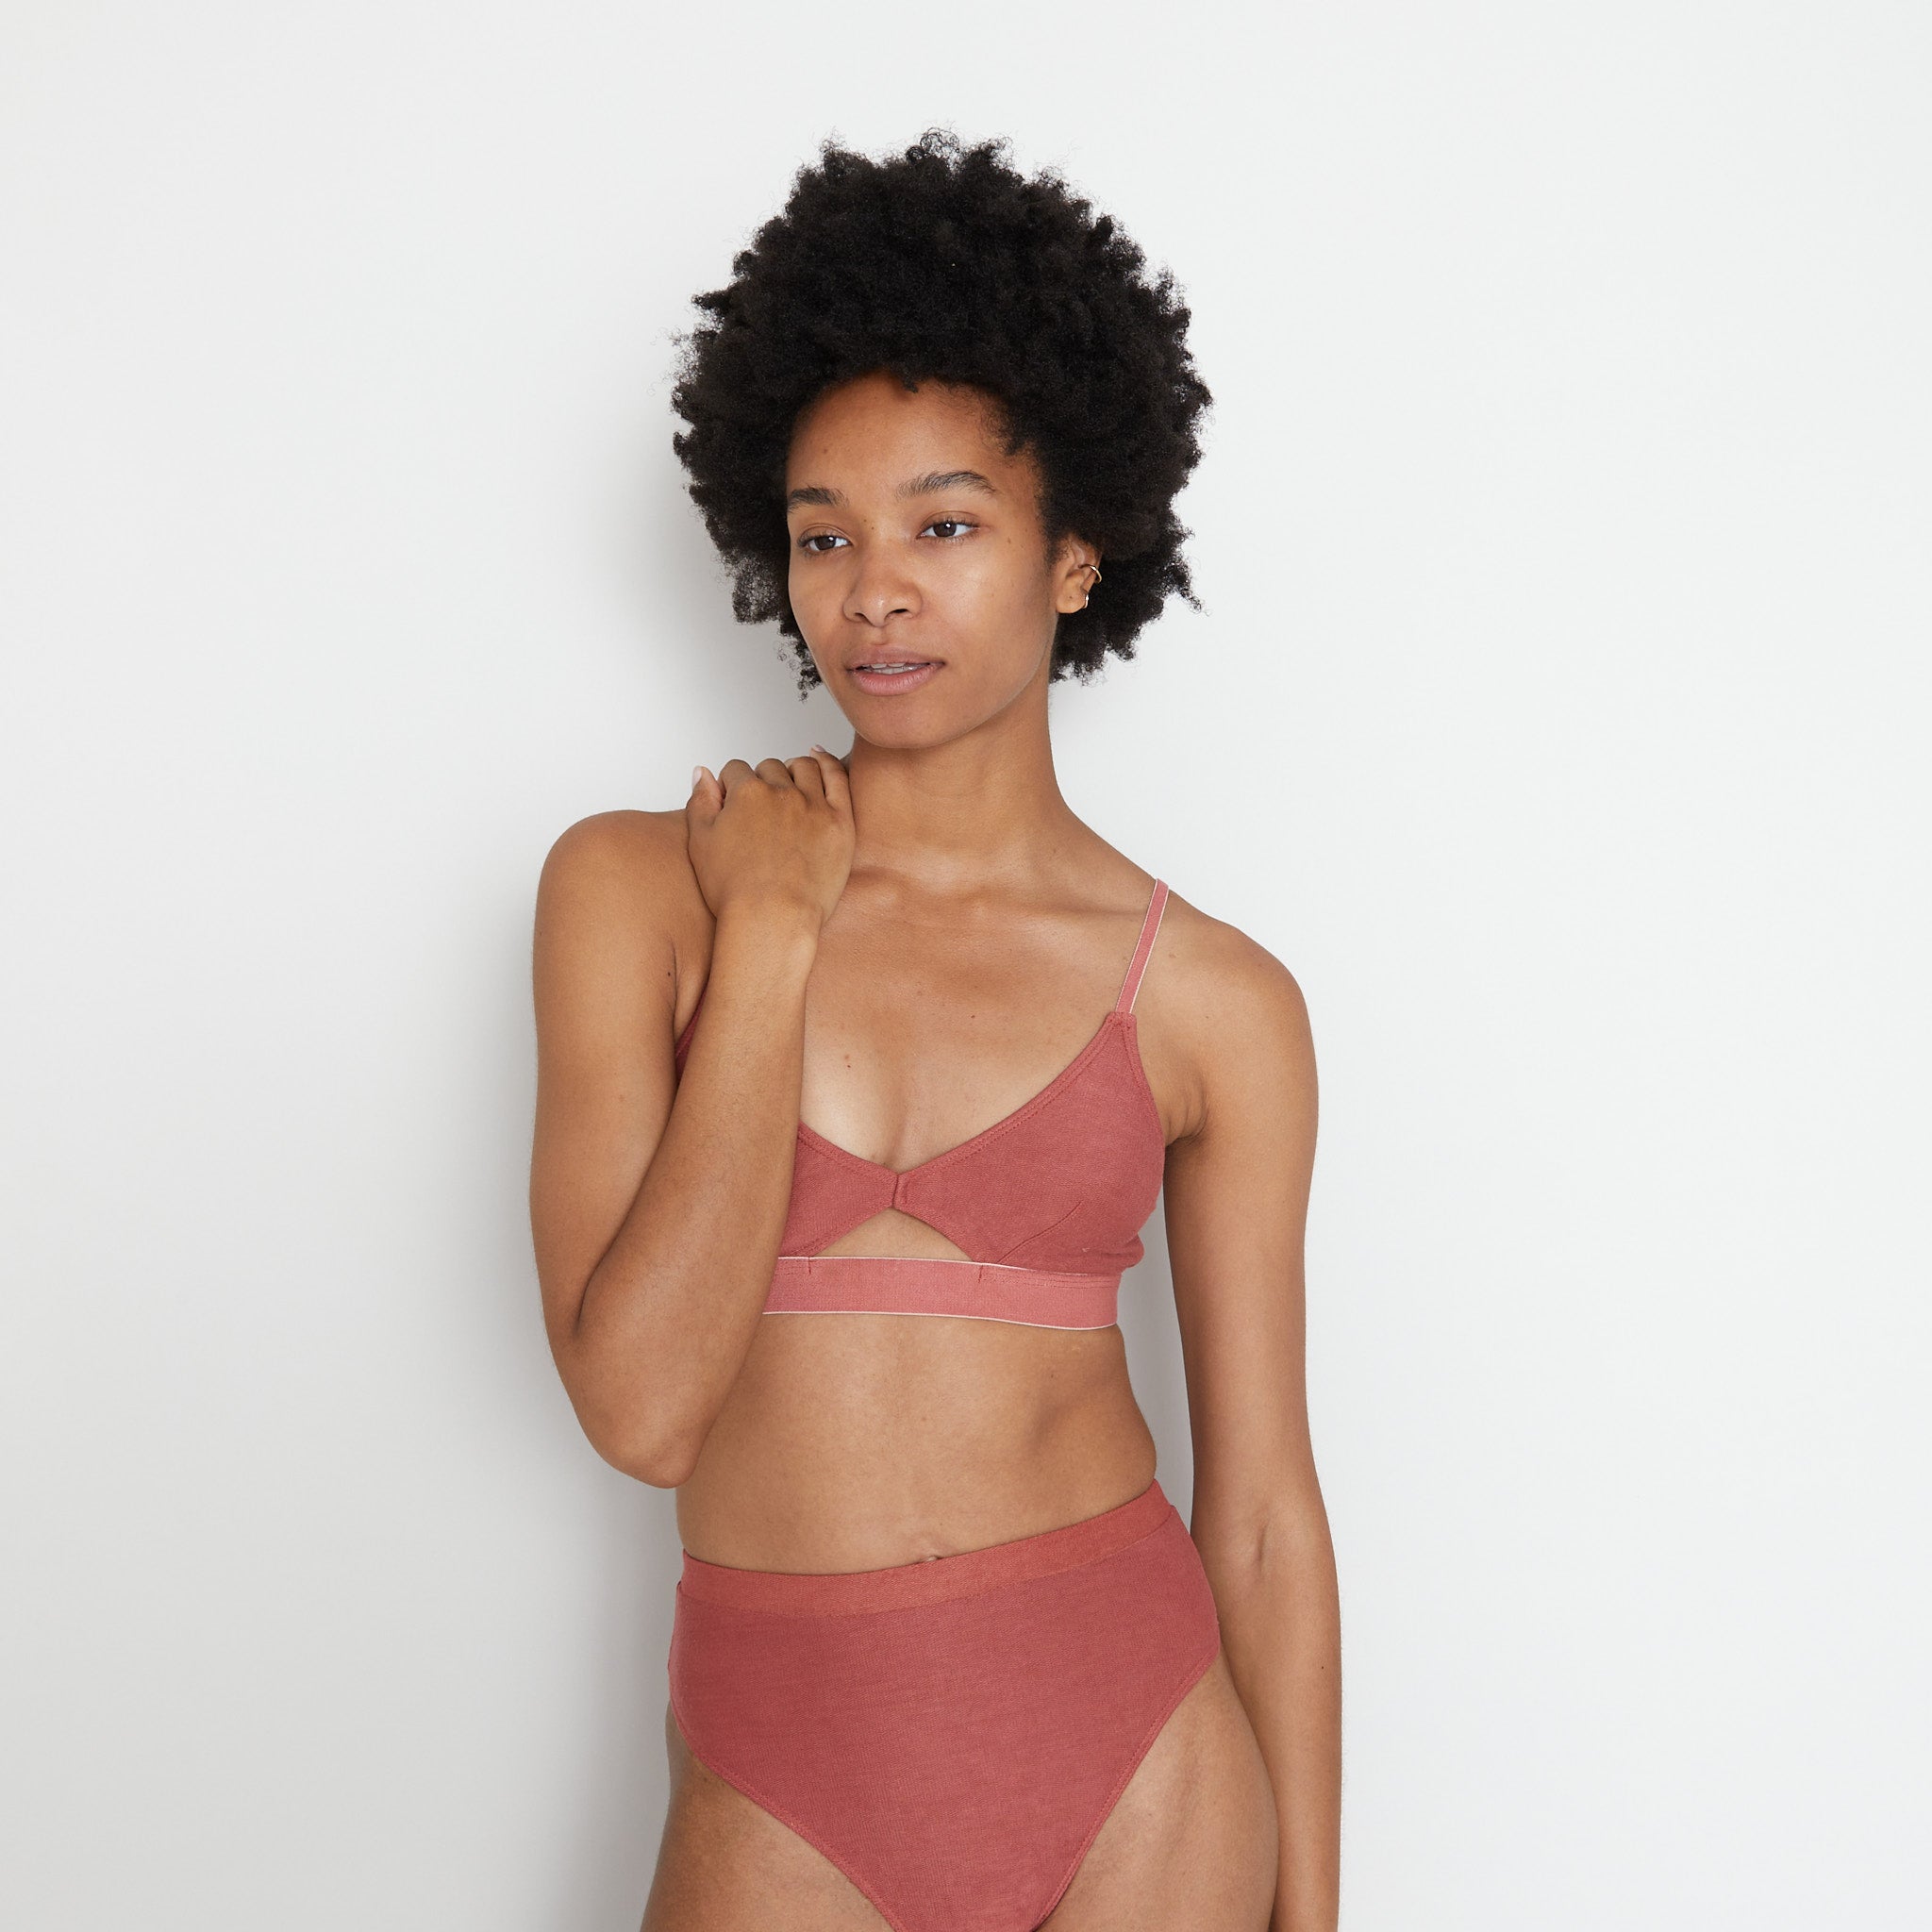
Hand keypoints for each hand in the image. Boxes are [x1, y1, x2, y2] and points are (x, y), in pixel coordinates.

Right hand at [684, 746, 853, 932]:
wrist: (773, 920)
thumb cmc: (734, 890)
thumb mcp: (700, 843)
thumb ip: (700, 801)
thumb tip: (703, 773)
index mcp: (745, 793)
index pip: (735, 770)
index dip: (732, 785)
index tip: (734, 801)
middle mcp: (780, 792)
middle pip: (770, 768)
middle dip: (762, 780)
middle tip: (761, 806)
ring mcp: (813, 805)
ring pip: (804, 767)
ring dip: (793, 770)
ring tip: (790, 783)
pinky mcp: (840, 821)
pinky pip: (837, 778)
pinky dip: (827, 763)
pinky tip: (820, 759)